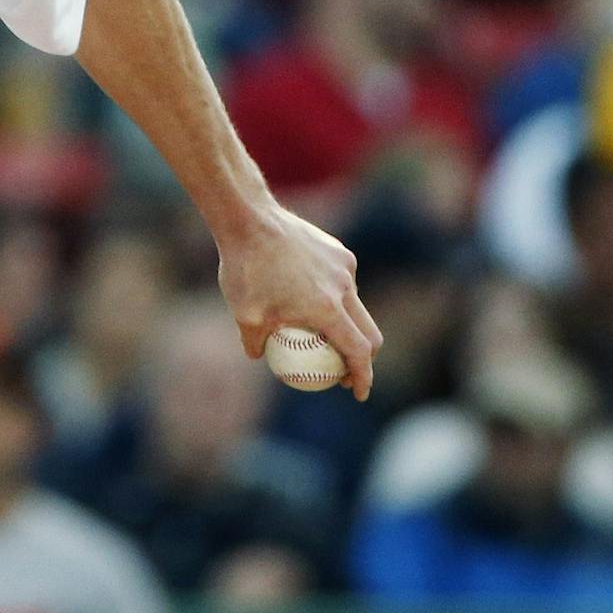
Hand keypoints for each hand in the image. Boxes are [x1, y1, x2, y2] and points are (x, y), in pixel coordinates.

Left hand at [216, 201, 381, 399]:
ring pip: (355, 304)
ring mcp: (344, 267)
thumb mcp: (243, 315)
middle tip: (345, 370)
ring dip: (347, 323)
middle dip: (364, 357)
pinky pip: (343, 280)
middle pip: (369, 332)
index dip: (363, 376)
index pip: (359, 352)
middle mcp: (344, 288)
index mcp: (327, 309)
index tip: (358, 392)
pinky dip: (334, 295)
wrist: (249, 219)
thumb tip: (259, 356)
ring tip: (320, 330)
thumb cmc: (245, 270)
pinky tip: (305, 293)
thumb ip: (254, 342)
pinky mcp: (338, 250)